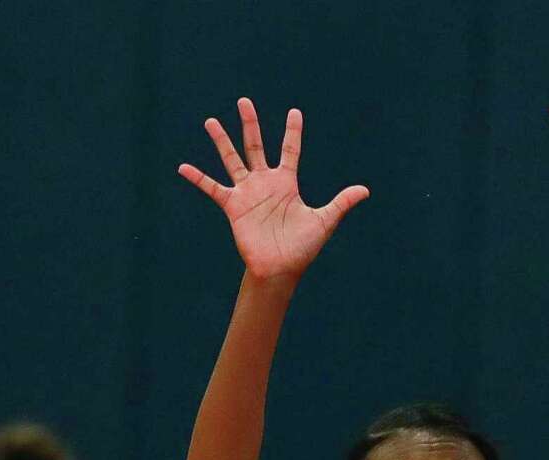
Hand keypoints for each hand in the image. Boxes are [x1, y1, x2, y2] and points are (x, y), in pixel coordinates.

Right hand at [179, 101, 368, 279]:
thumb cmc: (302, 248)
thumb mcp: (324, 221)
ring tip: (211, 121)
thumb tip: (365, 190)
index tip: (295, 112)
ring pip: (232, 159)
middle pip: (256, 146)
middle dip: (250, 124)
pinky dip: (198, 178)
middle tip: (244, 101)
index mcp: (286, 183)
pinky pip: (213, 189)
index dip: (293, 132)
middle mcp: (265, 183)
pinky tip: (183, 167)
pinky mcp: (233, 206)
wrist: (280, 269)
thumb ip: (341, 203)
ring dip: (222, 141)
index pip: (289, 151)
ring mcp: (247, 193)